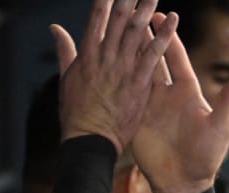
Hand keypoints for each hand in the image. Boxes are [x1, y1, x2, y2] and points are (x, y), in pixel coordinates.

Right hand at [51, 0, 177, 153]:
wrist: (88, 142)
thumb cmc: (76, 114)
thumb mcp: (66, 79)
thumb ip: (65, 51)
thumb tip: (56, 28)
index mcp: (87, 55)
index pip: (97, 20)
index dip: (105, 2)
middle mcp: (105, 58)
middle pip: (119, 21)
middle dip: (128, 1)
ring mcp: (122, 69)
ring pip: (136, 32)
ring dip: (146, 10)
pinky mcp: (139, 83)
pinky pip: (154, 55)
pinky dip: (163, 37)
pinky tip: (172, 21)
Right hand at [132, 13, 228, 192]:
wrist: (184, 181)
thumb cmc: (206, 156)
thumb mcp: (220, 127)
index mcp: (188, 91)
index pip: (176, 57)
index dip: (168, 37)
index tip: (161, 15)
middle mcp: (168, 93)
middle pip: (154, 58)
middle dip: (144, 36)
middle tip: (133, 14)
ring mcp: (150, 104)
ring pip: (136, 72)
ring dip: (127, 52)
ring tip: (115, 30)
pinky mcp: (136, 117)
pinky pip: (125, 93)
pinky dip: (116, 77)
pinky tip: (104, 62)